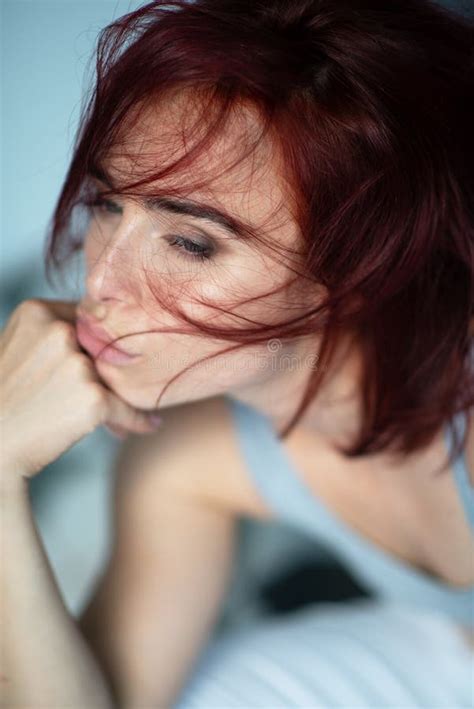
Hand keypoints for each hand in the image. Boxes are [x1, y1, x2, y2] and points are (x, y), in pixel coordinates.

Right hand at [0, 298, 161, 480]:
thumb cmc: (2, 399)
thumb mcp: (14, 347)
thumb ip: (50, 332)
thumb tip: (98, 324)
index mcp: (37, 312)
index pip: (87, 319)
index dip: (95, 342)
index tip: (102, 360)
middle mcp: (59, 332)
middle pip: (105, 345)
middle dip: (110, 370)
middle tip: (111, 392)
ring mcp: (77, 364)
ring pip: (118, 377)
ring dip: (120, 395)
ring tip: (115, 417)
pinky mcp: (94, 398)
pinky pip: (129, 407)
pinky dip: (138, 419)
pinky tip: (149, 423)